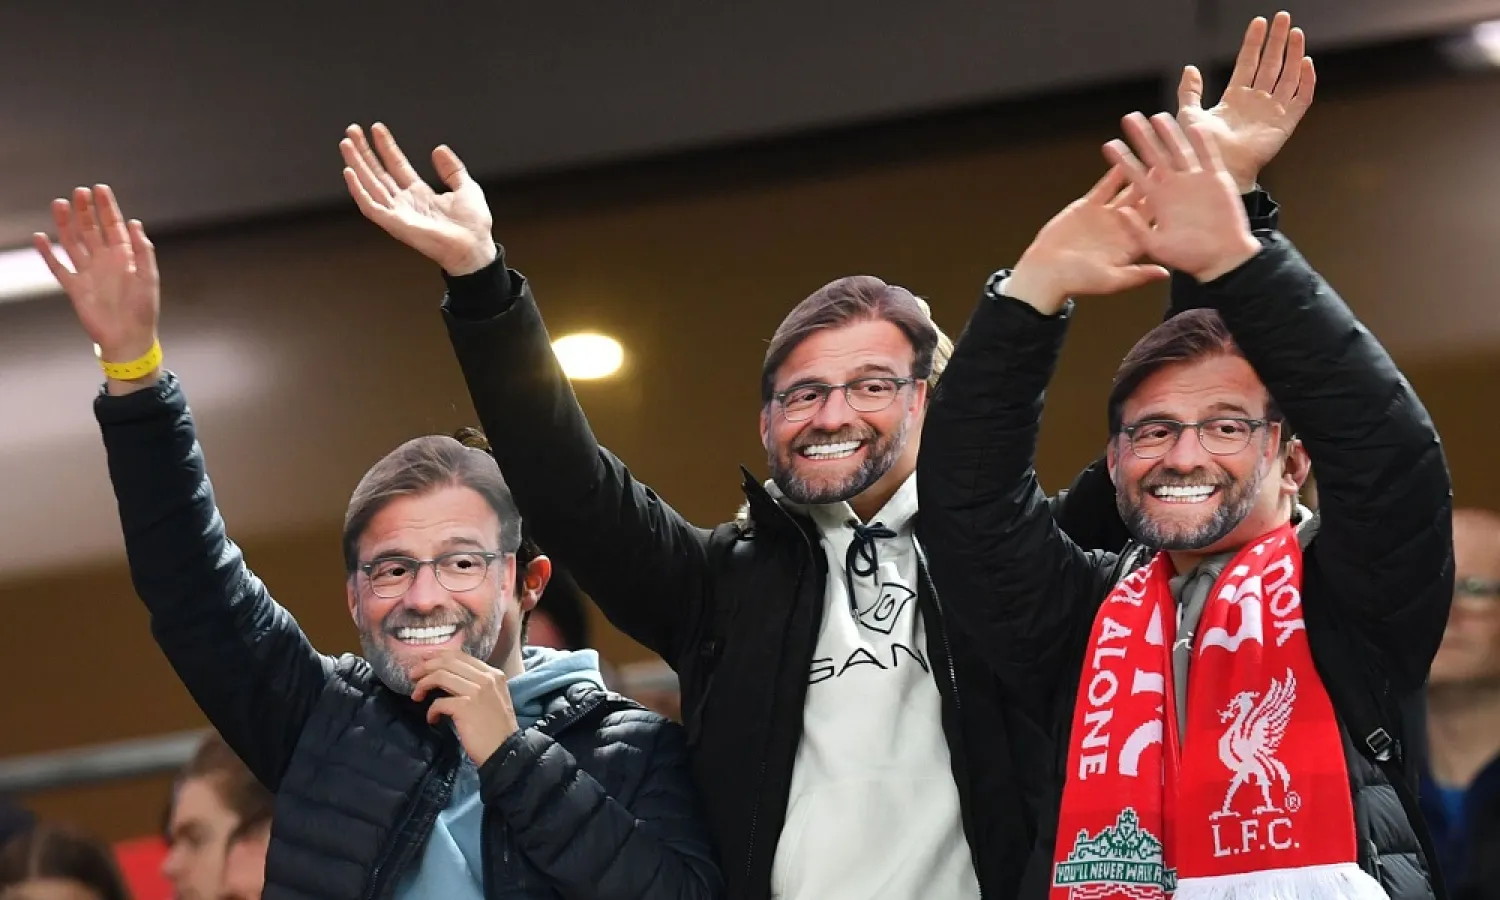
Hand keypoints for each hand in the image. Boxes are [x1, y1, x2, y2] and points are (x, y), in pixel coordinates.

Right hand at [33, 186, 161, 392]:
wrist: (128, 338)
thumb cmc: (143, 310)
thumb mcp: (148, 277)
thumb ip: (142, 251)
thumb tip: (135, 223)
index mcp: (124, 257)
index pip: (114, 226)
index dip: (107, 208)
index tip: (99, 189)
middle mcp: (104, 261)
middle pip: (91, 229)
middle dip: (85, 210)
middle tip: (78, 191)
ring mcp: (88, 273)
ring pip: (72, 242)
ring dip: (65, 223)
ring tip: (58, 203)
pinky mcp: (74, 288)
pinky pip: (57, 267)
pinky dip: (48, 253)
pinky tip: (40, 237)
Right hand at [341, 123, 497, 276]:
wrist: (475, 247)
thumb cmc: (473, 224)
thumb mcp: (466, 187)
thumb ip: (452, 169)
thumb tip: (439, 149)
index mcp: (420, 193)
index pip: (397, 165)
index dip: (387, 147)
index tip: (377, 128)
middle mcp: (405, 202)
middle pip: (378, 173)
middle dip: (364, 152)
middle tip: (352, 130)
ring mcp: (398, 213)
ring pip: (370, 185)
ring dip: (357, 164)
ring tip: (346, 143)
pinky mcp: (395, 224)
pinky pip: (371, 207)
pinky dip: (358, 191)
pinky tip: (349, 172)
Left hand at [411, 651, 518, 765]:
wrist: (505, 750)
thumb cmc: (497, 728)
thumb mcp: (493, 697)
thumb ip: (476, 684)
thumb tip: (448, 676)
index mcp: (493, 674)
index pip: (460, 655)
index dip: (438, 656)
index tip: (424, 661)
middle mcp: (486, 678)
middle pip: (448, 662)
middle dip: (425, 666)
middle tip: (413, 675)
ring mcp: (476, 691)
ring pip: (440, 676)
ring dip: (423, 685)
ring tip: (416, 696)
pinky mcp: (465, 707)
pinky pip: (439, 702)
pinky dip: (431, 711)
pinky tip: (433, 719)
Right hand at [1006, 166, 1168, 314]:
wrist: (1045, 271)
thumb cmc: (1076, 281)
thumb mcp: (1110, 280)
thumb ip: (1137, 275)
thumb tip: (1166, 274)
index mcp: (1132, 245)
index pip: (1158, 224)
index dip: (1175, 210)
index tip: (1192, 196)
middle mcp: (1122, 228)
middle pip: (1148, 203)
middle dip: (1164, 185)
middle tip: (1180, 167)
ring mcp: (1106, 216)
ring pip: (1129, 190)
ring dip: (1141, 173)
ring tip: (1156, 155)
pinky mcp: (1088, 207)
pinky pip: (1105, 187)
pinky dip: (1115, 173)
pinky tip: (1125, 157)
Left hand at [1104, 113, 1261, 282]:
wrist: (1223, 259)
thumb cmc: (1189, 257)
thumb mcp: (1158, 247)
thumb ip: (1138, 231)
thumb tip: (1121, 213)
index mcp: (1157, 201)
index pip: (1137, 175)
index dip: (1123, 160)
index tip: (1109, 144)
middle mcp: (1174, 187)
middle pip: (1155, 157)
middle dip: (1143, 138)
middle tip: (1128, 118)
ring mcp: (1195, 182)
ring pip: (1179, 152)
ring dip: (1170, 134)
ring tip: (1158, 116)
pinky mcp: (1216, 180)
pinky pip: (1208, 157)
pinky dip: (1203, 143)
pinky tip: (1194, 127)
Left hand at [1177, 12, 1314, 192]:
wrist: (1217, 168)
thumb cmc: (1200, 147)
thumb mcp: (1189, 113)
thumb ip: (1190, 90)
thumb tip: (1190, 68)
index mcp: (1235, 98)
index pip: (1248, 63)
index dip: (1253, 43)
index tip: (1259, 22)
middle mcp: (1256, 101)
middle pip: (1270, 64)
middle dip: (1277, 41)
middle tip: (1284, 17)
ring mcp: (1272, 111)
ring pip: (1288, 76)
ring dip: (1293, 54)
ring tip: (1296, 32)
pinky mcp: (1285, 123)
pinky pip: (1301, 99)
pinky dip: (1306, 81)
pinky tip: (1306, 62)